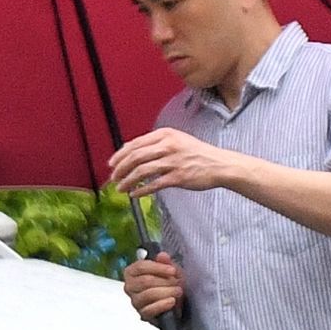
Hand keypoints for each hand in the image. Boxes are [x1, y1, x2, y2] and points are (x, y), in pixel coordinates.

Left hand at [107, 127, 248, 203]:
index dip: (120, 155)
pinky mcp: (178, 177)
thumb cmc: (197, 154)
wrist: (219, 165)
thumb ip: (156, 144)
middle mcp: (167, 146)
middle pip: (135, 157)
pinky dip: (141, 190)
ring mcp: (173, 162)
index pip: (135, 144)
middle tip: (113, 178)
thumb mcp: (177, 140)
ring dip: (127, 181)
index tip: (111, 164)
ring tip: (121, 188)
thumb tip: (131, 152)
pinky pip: (154, 184)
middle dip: (120, 169)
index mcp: (165, 134)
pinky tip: (134, 194)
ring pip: (141, 171)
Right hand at [123, 251, 185, 320]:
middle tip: (177, 282)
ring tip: (177, 291)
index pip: (140, 267)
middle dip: (164, 281)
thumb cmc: (169, 283)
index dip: (158, 268)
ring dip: (166, 292)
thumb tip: (162, 256)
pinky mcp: (142, 314)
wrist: (176, 302)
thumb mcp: (169, 270)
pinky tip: (172, 301)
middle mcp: (130, 287)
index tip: (172, 270)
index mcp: (132, 272)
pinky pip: (150, 310)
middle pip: (145, 281)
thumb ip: (165, 262)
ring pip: (148, 295)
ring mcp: (135, 302)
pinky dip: (162, 305)